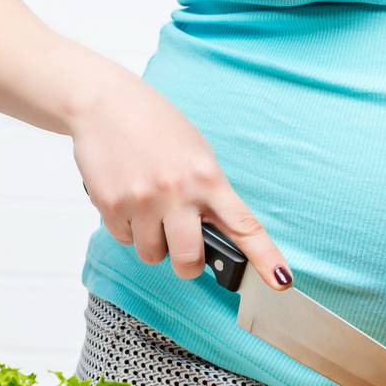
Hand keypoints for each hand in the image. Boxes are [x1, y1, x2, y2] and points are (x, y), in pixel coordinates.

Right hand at [71, 65, 293, 288]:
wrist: (105, 104)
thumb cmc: (155, 125)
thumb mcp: (196, 152)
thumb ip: (208, 191)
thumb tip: (215, 231)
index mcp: (207, 176)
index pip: (243, 226)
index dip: (265, 257)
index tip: (281, 280)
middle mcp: (177, 192)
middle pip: (189, 260)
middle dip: (188, 264)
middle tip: (184, 249)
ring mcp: (143, 201)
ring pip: (152, 255)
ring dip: (153, 242)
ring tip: (149, 210)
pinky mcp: (111, 206)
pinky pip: (124, 240)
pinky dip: (128, 227)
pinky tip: (128, 198)